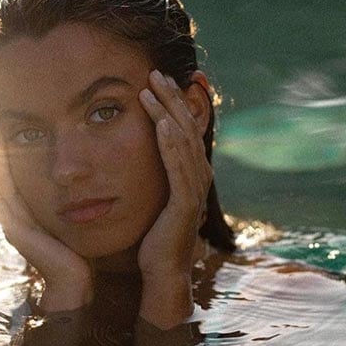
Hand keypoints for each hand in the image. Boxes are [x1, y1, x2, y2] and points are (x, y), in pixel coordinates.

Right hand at [0, 122, 92, 312]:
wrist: (73, 285)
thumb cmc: (79, 257)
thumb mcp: (73, 224)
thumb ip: (73, 208)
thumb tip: (85, 186)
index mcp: (29, 215)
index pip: (16, 178)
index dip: (11, 155)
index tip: (10, 130)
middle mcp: (16, 217)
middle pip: (2, 177)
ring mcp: (12, 224)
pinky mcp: (14, 231)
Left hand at [136, 70, 212, 326]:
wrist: (163, 272)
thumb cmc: (156, 238)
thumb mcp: (156, 199)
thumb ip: (157, 177)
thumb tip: (145, 158)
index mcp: (192, 174)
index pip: (187, 129)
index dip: (177, 103)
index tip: (162, 80)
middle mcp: (199, 177)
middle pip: (189, 127)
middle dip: (173, 98)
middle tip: (157, 73)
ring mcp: (195, 189)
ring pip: (184, 142)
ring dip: (168, 113)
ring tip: (153, 89)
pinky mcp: (185, 202)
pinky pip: (178, 166)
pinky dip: (171, 143)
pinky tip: (161, 125)